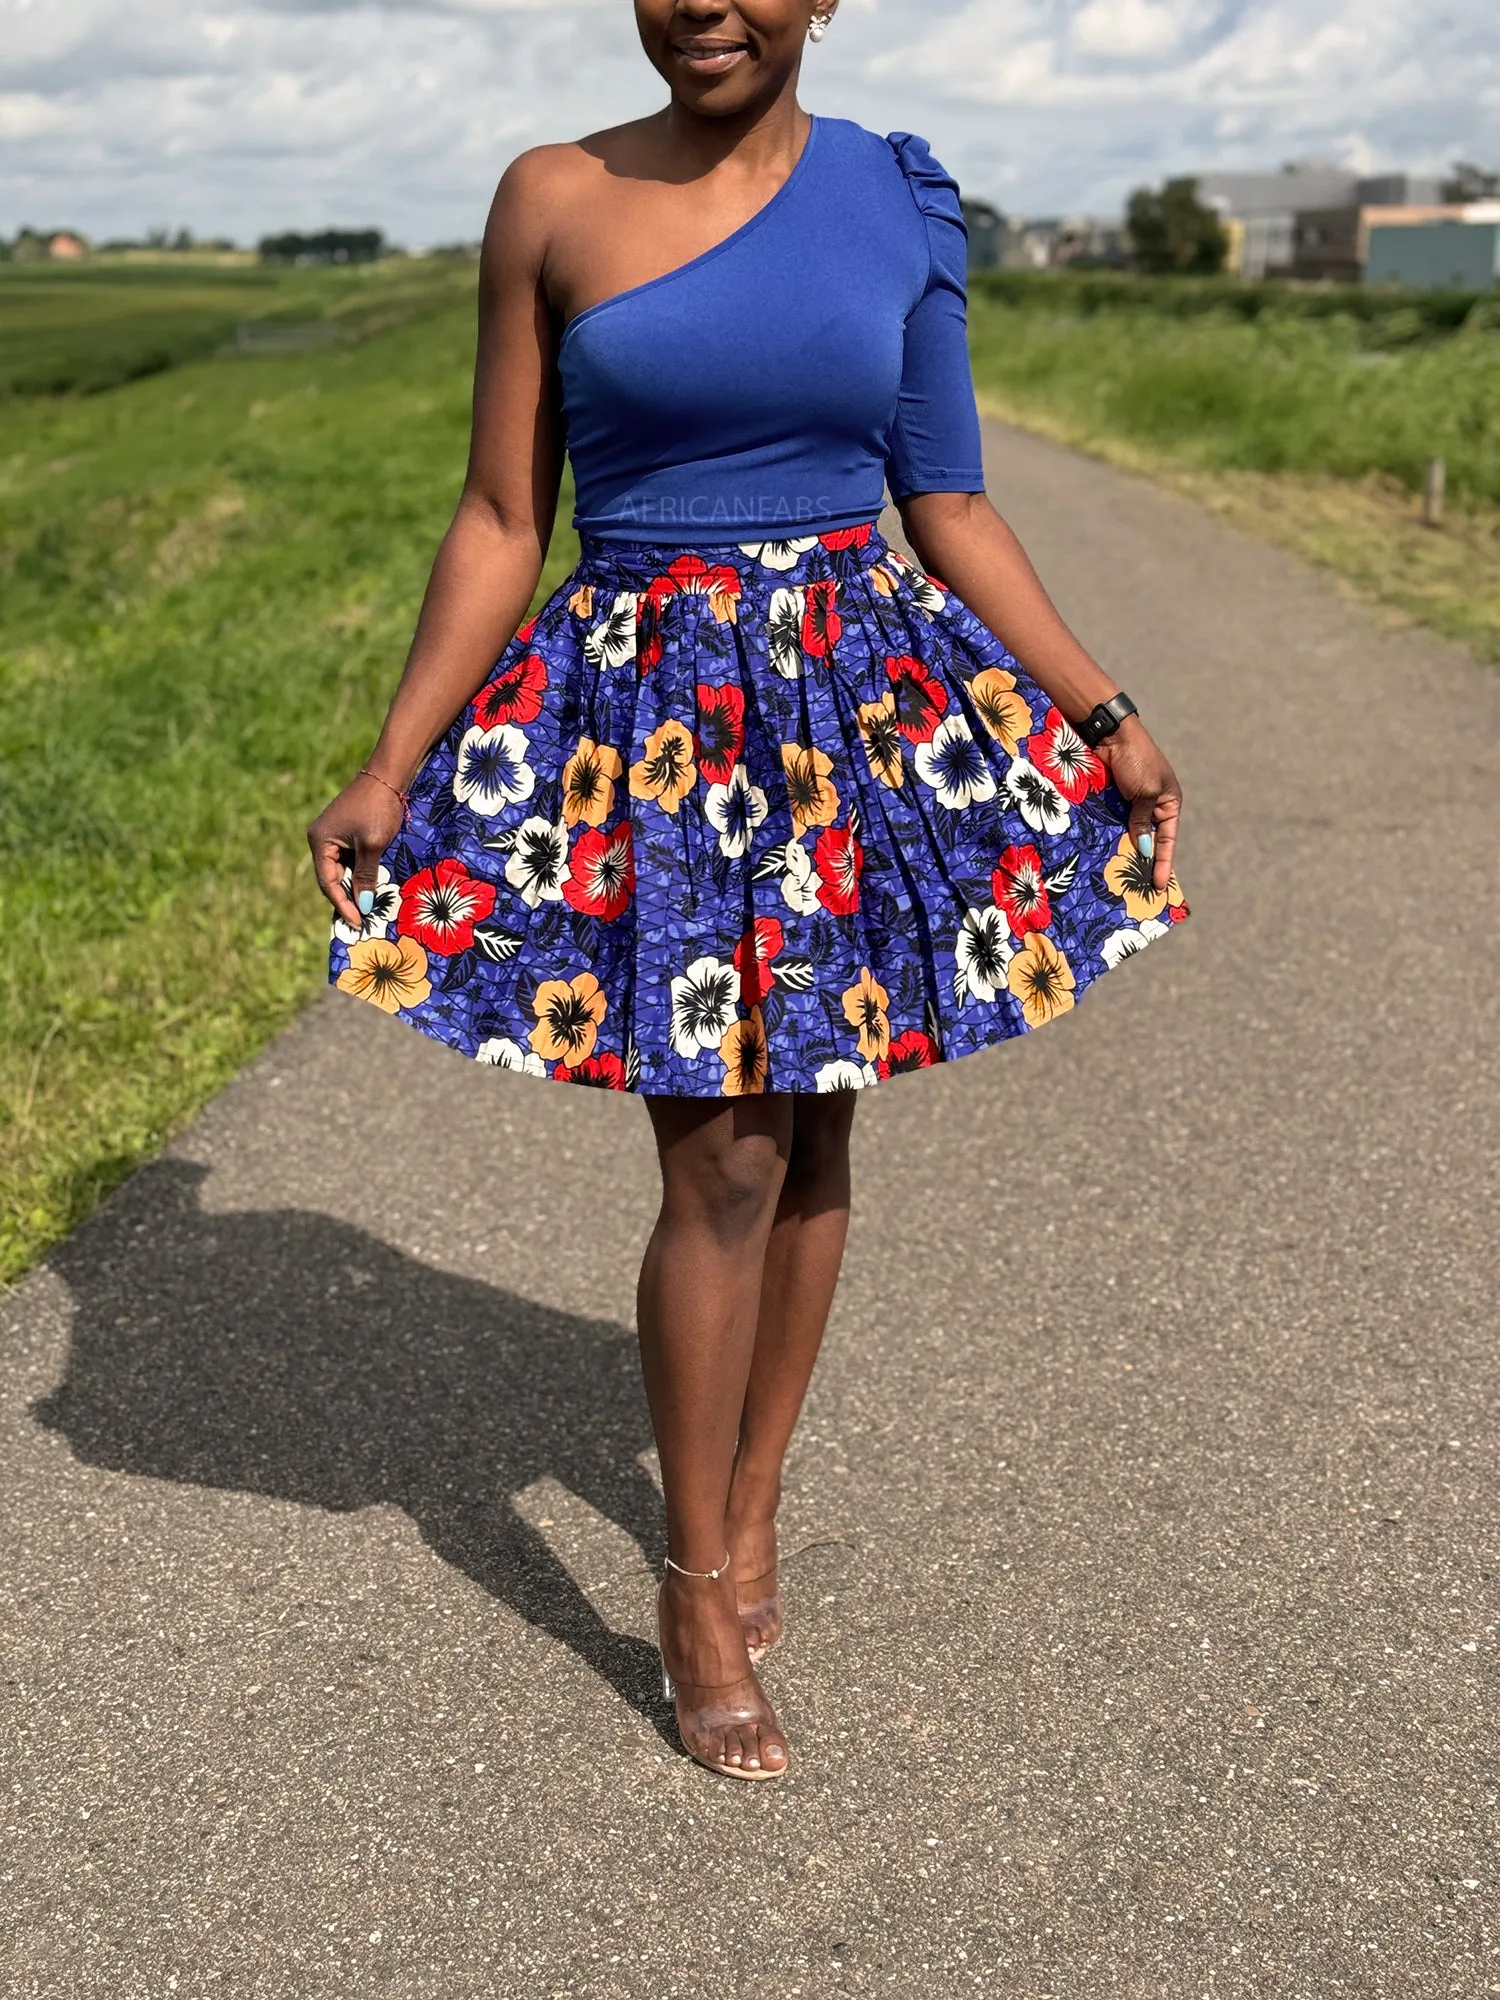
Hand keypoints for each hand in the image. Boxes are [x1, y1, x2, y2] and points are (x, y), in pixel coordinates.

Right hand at [307, 774, 405, 931]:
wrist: (387, 776)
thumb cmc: (378, 809)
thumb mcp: (373, 845)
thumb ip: (366, 875)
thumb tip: (362, 904)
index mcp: (320, 841)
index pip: (328, 882)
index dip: (342, 904)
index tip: (357, 922)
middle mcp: (320, 839)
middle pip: (332, 878)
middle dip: (347, 898)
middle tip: (363, 920)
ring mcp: (332, 834)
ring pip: (342, 870)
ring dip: (355, 886)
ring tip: (369, 907)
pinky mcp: (345, 831)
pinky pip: (349, 859)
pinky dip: (360, 873)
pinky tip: (371, 886)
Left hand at [1097, 716, 1181, 892]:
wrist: (1111, 734)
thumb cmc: (1136, 760)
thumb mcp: (1144, 793)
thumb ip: (1142, 821)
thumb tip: (1143, 848)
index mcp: (1169, 802)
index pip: (1168, 839)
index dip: (1163, 863)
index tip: (1160, 885)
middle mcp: (1152, 804)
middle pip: (1149, 840)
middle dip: (1143, 861)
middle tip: (1138, 888)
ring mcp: (1132, 802)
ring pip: (1130, 833)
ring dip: (1125, 851)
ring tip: (1120, 878)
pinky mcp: (1114, 799)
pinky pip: (1114, 823)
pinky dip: (1110, 837)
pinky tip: (1104, 854)